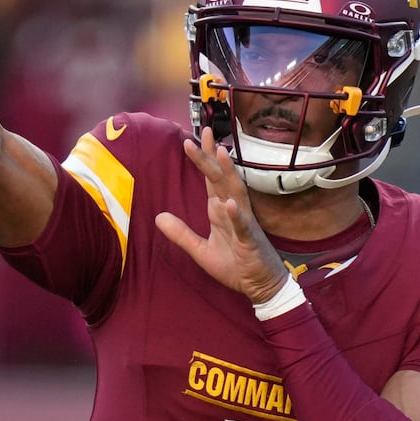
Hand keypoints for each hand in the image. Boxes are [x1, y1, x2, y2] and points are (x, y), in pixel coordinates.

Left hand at [155, 128, 287, 304]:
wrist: (261, 287)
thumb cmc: (236, 266)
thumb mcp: (201, 251)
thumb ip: (181, 234)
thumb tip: (158, 217)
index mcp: (220, 210)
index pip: (211, 178)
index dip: (204, 158)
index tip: (194, 138)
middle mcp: (233, 210)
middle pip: (222, 178)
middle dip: (212, 156)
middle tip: (204, 132)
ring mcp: (244, 224)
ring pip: (235, 193)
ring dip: (229, 173)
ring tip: (221, 153)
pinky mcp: (250, 241)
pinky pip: (243, 226)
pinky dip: (237, 215)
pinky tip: (230, 204)